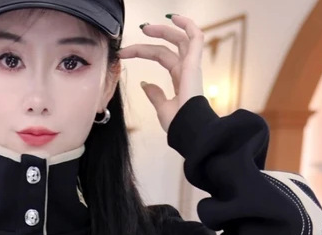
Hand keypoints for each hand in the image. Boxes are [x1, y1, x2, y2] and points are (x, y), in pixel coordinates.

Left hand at [118, 14, 204, 132]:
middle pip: (168, 47)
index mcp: (180, 78)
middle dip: (152, 37)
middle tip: (138, 31)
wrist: (187, 130)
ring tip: (146, 27)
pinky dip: (187, 25)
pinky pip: (196, 37)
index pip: (162, 57)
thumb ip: (155, 94)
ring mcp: (191, 66)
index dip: (144, 52)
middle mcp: (187, 70)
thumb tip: (144, 84)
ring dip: (164, 30)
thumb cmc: (178, 124)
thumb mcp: (162, 108)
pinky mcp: (194, 64)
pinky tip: (174, 18)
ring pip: (179, 39)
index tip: (125, 53)